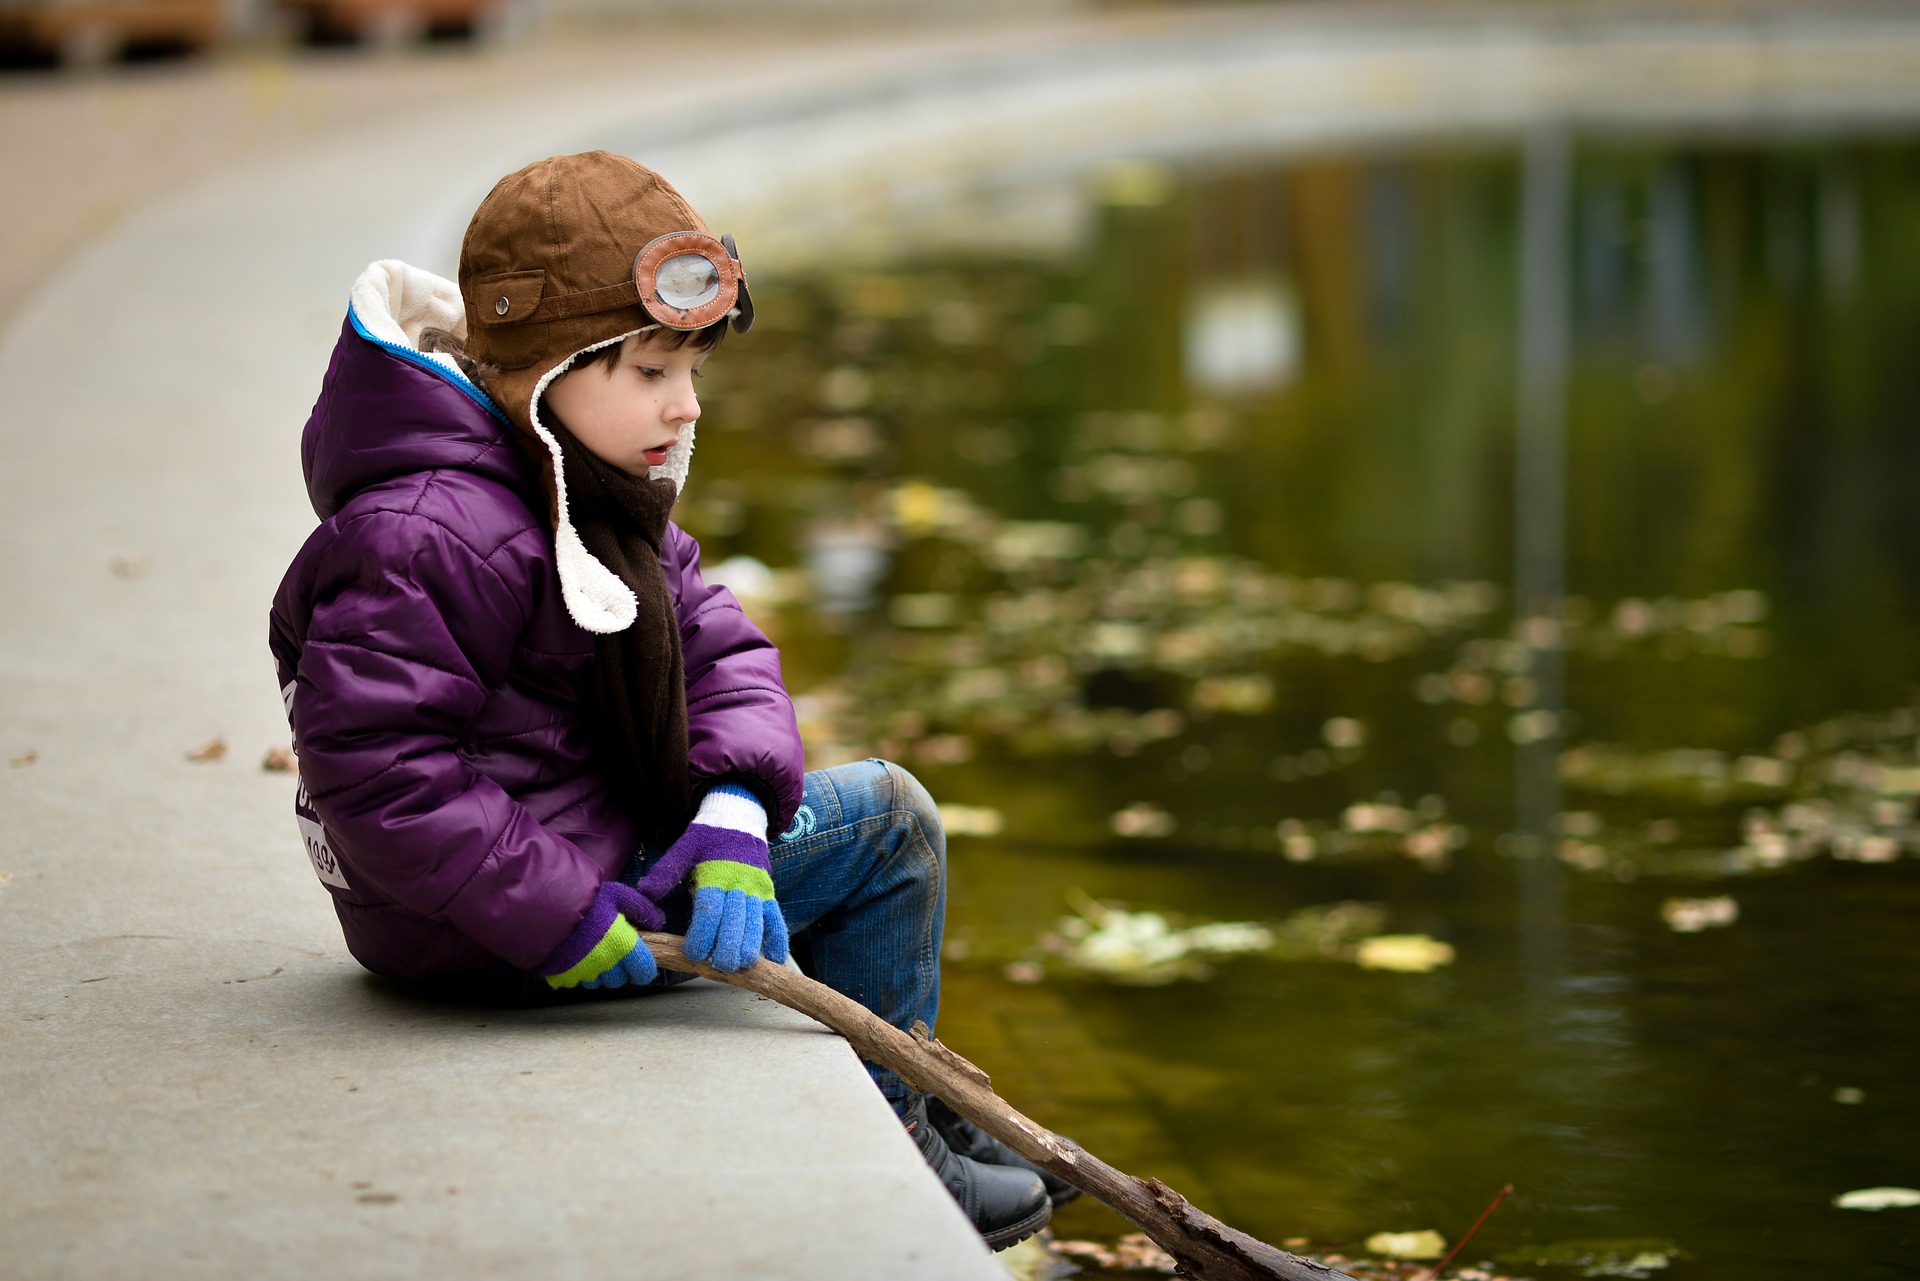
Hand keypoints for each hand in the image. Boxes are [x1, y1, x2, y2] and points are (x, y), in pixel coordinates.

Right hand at [537, 881, 662, 989]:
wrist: (544, 905)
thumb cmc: (586, 899)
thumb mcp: (619, 895)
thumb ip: (642, 909)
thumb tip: (659, 923)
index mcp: (623, 946)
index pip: (644, 972)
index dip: (644, 968)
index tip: (639, 961)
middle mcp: (605, 964)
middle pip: (619, 980)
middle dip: (618, 969)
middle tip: (610, 950)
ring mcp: (582, 973)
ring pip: (597, 982)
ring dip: (597, 971)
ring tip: (589, 950)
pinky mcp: (562, 977)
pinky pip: (574, 982)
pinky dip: (574, 972)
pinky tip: (571, 955)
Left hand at [641, 783, 786, 971]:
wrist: (738, 820)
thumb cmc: (706, 839)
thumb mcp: (683, 848)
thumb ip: (665, 872)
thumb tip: (644, 893)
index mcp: (716, 873)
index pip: (711, 908)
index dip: (704, 933)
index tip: (694, 953)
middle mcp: (740, 883)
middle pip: (737, 920)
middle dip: (729, 946)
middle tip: (719, 967)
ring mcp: (758, 890)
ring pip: (758, 922)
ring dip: (751, 946)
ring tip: (740, 967)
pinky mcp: (769, 894)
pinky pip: (776, 918)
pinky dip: (778, 939)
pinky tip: (773, 959)